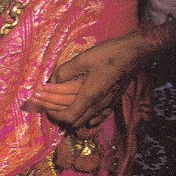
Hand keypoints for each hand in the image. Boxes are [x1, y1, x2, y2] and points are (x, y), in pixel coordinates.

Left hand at [31, 31, 152, 128]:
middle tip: (45, 103)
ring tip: (58, 106)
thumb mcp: (82, 59)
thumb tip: (51, 81)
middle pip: (74, 121)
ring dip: (70, 116)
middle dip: (57, 114)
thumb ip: (64, 72)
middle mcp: (98, 105)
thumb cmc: (107, 55)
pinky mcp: (113, 103)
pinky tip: (80, 110)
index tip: (42, 103)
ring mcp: (107, 106)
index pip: (68, 116)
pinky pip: (97, 118)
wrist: (133, 54)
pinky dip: (85, 118)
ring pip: (85, 121)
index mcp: (90, 96)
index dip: (53, 113)